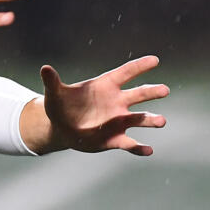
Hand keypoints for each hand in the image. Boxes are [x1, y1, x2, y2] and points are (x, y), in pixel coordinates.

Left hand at [37, 55, 168, 155]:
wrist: (62, 129)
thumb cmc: (60, 106)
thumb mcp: (55, 95)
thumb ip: (52, 82)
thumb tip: (44, 68)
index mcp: (105, 86)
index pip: (126, 73)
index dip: (139, 66)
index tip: (155, 60)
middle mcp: (117, 102)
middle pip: (139, 94)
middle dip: (151, 92)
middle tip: (164, 90)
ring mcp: (118, 121)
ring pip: (139, 119)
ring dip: (150, 120)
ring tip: (161, 121)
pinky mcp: (115, 139)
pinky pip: (130, 144)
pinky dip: (139, 147)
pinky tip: (148, 150)